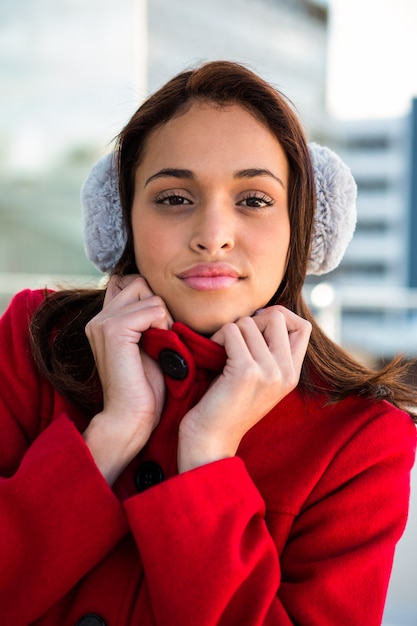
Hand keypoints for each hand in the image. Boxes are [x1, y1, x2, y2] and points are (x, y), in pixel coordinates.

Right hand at [83, 275, 171, 483]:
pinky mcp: (114, 330)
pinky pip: (153, 309)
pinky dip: (164, 326)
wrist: (131, 418)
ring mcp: (103, 322)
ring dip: (163, 318)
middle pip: (141, 283)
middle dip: (158, 307)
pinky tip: (159, 348)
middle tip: (161, 339)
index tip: (159, 329)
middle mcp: (99, 317)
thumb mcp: (149, 345)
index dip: (151, 301)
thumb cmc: (146, 387)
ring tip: (159, 346)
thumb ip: (148, 320)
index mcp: (104, 320)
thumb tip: (163, 297)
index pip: (131, 283)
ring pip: (148, 293)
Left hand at [178, 306, 310, 471]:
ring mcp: (269, 371)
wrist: (210, 440)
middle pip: (277, 317)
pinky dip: (217, 338)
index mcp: (293, 374)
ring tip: (220, 353)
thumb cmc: (226, 405)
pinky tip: (213, 356)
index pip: (303, 326)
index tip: (256, 326)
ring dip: (229, 332)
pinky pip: (231, 331)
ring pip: (249, 322)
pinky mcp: (246, 371)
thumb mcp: (258, 379)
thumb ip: (269, 352)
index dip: (279, 316)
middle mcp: (286, 372)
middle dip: (250, 321)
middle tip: (233, 341)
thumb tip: (268, 313)